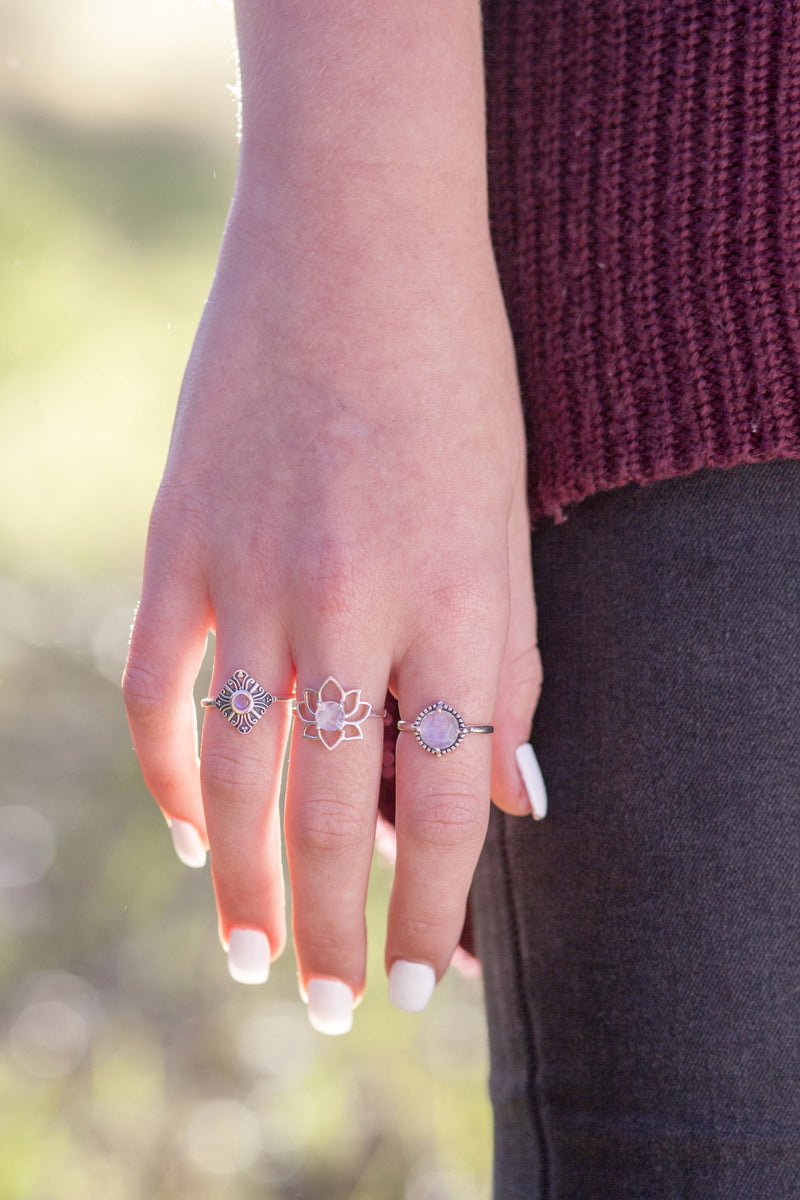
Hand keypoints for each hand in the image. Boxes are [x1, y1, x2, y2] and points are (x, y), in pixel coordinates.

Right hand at [123, 0, 542, 1031]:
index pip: (450, 801)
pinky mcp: (180, 539)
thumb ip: (508, 668)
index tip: (428, 975)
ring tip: (252, 957)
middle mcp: (352, 601)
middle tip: (331, 1006)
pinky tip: (188, 832)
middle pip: (333, 809)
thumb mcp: (511, 524)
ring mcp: (252, 572)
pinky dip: (169, 770)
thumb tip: (515, 799)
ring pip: (238, 771)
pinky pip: (161, 685)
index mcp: (457, 600)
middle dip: (337, 925)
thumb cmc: (459, 383)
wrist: (355, 244)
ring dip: (244, 881)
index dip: (440, 905)